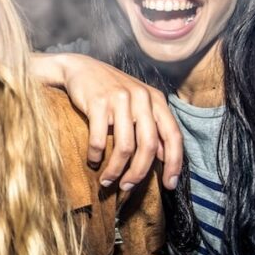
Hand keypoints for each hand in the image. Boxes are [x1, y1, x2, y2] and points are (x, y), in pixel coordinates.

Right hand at [30, 52, 181, 189]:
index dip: (174, 163)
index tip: (169, 185)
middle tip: (128, 187)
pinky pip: (100, 139)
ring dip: (116, 170)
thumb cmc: (110, 90)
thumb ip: (152, 125)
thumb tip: (165, 157)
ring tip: (107, 181)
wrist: (80, 67)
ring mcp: (119, 99)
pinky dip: (96, 156)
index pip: (173, 135)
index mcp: (155, 99)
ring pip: (124, 146)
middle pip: (149, 145)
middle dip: (139, 172)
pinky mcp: (98, 102)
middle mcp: (141, 97)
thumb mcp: (137, 102)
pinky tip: (93, 161)